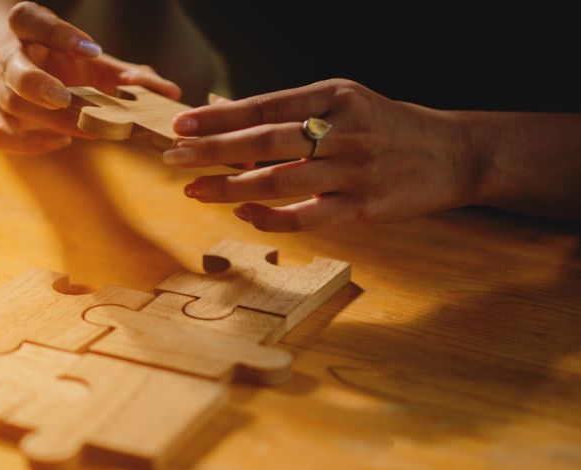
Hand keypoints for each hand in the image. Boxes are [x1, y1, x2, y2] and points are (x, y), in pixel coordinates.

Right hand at [0, 1, 179, 154]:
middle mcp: (6, 56)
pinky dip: (30, 143)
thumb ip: (128, 75)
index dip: (57, 33)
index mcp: (27, 29)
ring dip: (51, 120)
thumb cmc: (64, 64)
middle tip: (65, 98)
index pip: (29, 19)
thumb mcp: (94, 63)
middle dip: (37, 84)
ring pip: (11, 103)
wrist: (17, 73)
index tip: (92, 48)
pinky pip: (0, 134)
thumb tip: (170, 92)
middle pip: (11, 67)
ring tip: (87, 129)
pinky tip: (61, 141)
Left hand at [164, 79, 474, 230]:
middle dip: (212, 150)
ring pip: (278, 181)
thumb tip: (226, 110)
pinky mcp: (362, 208)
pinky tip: (243, 212)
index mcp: (335, 97)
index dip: (219, 116)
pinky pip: (305, 217)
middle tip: (172, 156)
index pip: (264, 105)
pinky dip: (269, 217)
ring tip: (193, 190)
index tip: (181, 124)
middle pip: (265, 141)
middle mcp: (343, 131)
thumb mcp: (344, 103)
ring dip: (229, 187)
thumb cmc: (386, 126)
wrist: (452, 154)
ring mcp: (353, 171)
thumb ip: (289, 110)